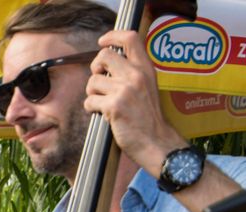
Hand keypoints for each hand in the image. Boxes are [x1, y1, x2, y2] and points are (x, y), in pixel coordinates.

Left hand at [86, 30, 183, 171]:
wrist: (155, 141)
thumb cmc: (147, 117)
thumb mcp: (147, 86)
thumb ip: (131, 73)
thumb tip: (106, 64)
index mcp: (146, 69)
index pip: (130, 38)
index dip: (112, 36)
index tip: (103, 41)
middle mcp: (136, 75)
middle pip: (104, 56)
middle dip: (95, 67)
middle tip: (99, 80)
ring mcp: (125, 90)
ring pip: (93, 81)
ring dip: (92, 92)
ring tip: (104, 102)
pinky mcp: (115, 106)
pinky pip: (89, 101)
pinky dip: (91, 108)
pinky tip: (103, 114)